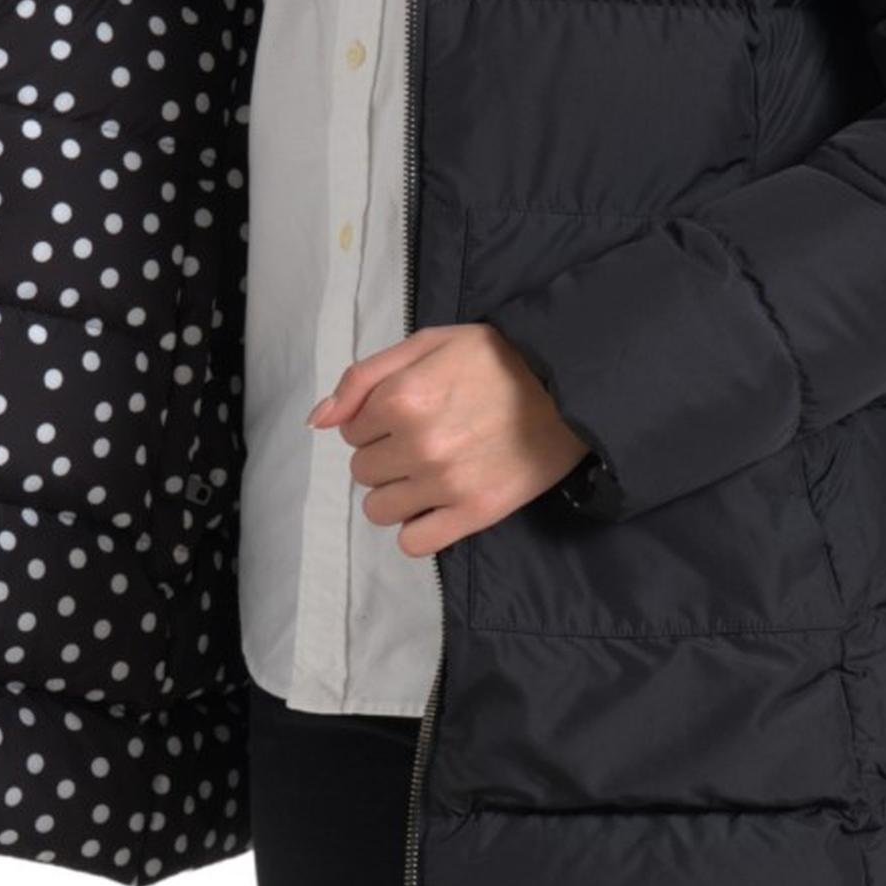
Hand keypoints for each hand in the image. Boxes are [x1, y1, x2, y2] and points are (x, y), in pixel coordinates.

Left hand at [306, 323, 592, 556]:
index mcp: (403, 397)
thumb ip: (364, 377)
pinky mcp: (474, 514)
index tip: (406, 411)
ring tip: (429, 471)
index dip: (373, 419)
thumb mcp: (427, 343)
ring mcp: (446, 484)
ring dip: (396, 491)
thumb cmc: (495, 359)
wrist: (567, 388)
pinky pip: (413, 542)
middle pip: (362, 469)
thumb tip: (318, 420)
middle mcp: (419, 444)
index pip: (350, 429)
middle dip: (384, 454)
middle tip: (423, 437)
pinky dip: (417, 527)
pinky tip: (436, 503)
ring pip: (379, 509)